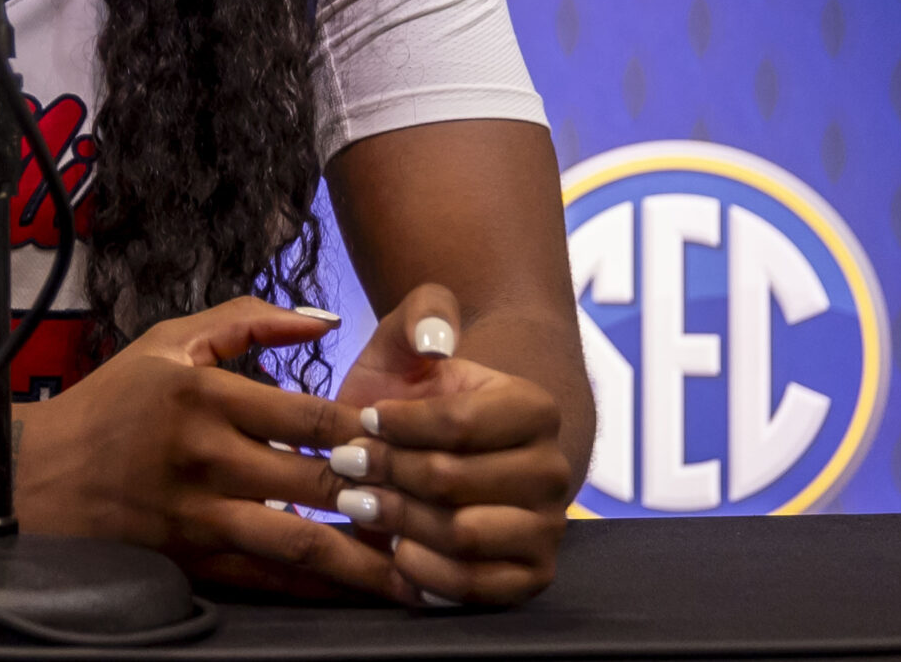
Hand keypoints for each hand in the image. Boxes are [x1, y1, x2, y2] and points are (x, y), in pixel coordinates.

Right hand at [14, 297, 422, 603]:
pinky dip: (321, 587)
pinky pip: (271, 578)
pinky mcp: (195, 560)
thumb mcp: (168, 342)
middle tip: (447, 506)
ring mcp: (201, 515)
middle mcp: (205, 456)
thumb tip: (327, 320)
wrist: (41, 479)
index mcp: (203, 394)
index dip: (369, 432)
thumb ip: (247, 324)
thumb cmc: (113, 403)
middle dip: (386, 495)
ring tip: (423, 568)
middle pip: (316, 480)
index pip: (307, 414)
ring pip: (301, 540)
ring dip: (367, 557)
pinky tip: (363, 591)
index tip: (421, 439)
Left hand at [327, 284, 571, 606]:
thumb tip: (437, 342)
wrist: (438, 452)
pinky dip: (427, 574)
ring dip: (398, 520)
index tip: (364, 418)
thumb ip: (423, 313)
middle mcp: (554, 470)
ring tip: (359, 502)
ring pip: (462, 535)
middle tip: (346, 464)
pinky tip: (394, 549)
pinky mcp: (529, 578)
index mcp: (534, 408)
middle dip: (388, 472)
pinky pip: (477, 589)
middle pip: (454, 481)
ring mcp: (546, 528)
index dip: (399, 425)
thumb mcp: (409, 339)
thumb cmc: (417, 394)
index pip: (459, 423)